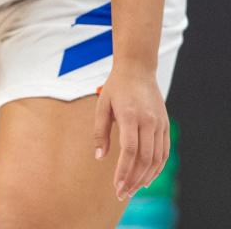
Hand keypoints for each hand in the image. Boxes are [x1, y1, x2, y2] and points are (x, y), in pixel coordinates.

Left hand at [93, 64, 169, 200]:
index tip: (117, 186)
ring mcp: (160, 124)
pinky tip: (147, 177)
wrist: (137, 70)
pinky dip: (157, 168)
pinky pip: (164, 152)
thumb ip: (100, 132)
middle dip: (134, 179)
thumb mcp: (102, 105)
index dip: (124, 171)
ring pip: (157, 159)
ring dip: (146, 177)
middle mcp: (148, 121)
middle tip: (123, 193)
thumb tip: (99, 157)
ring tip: (133, 189)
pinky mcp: (165, 126)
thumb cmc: (116, 88)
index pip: (130, 150)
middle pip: (144, 158)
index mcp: (130, 116)